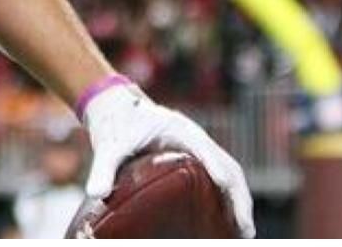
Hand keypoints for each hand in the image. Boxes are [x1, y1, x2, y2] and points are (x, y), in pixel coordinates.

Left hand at [83, 79, 254, 236]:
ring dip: (239, 201)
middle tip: (245, 228)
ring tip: (245, 232)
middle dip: (239, 197)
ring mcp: (200, 150)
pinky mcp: (198, 161)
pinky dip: (230, 199)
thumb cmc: (116, 125)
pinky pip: (222, 179)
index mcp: (180, 130)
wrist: (116, 109)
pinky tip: (231, 222)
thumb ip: (103, 168)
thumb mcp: (109, 146)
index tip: (225, 186)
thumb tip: (96, 193)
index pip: (205, 149)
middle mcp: (196, 140)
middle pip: (229, 167)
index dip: (217, 168)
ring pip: (230, 174)